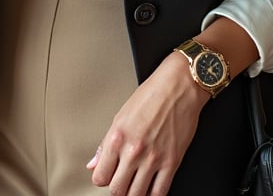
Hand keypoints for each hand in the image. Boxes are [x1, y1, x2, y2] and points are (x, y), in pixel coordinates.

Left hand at [87, 52, 208, 195]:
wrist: (178, 87)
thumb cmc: (151, 95)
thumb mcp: (121, 115)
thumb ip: (106, 143)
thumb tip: (94, 162)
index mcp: (117, 137)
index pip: (100, 176)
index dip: (102, 178)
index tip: (106, 176)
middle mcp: (134, 150)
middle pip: (117, 190)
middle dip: (117, 189)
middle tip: (121, 181)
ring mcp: (153, 158)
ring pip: (137, 195)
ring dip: (134, 193)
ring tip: (135, 185)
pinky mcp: (172, 162)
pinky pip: (159, 192)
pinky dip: (153, 195)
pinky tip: (151, 188)